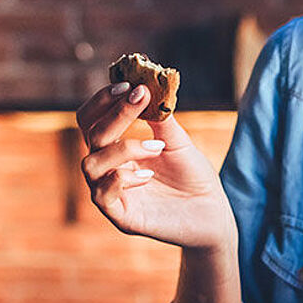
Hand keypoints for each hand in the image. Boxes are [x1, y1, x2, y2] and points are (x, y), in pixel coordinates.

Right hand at [77, 82, 235, 251]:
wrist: (212, 213)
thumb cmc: (192, 176)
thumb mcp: (177, 141)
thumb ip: (159, 118)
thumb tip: (145, 85)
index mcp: (117, 149)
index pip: (92, 120)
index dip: (103, 100)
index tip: (130, 85)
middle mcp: (108, 169)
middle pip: (90, 135)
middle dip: (114, 114)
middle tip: (139, 98)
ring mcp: (111, 194)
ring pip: (91, 164)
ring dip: (122, 148)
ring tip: (157, 147)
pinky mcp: (121, 217)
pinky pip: (102, 194)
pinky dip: (122, 178)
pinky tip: (148, 175)